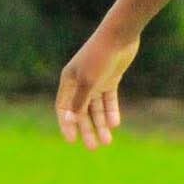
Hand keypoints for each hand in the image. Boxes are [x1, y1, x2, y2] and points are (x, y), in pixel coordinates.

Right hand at [55, 29, 139, 148]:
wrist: (120, 36)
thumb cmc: (100, 56)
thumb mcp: (88, 81)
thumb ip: (79, 101)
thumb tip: (70, 119)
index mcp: (68, 80)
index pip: (63, 108)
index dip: (67, 124)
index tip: (72, 141)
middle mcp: (80, 81)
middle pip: (82, 111)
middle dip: (87, 129)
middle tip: (94, 147)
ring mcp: (96, 80)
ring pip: (96, 107)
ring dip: (101, 124)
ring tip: (107, 141)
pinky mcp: (110, 78)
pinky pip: (109, 99)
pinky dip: (111, 111)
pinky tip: (114, 123)